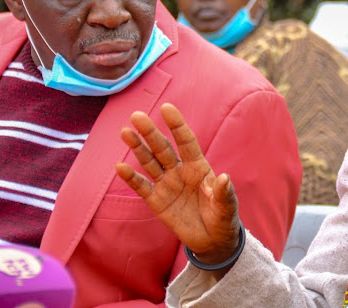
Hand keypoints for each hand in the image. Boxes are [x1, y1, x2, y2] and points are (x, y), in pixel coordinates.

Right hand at [115, 103, 240, 264]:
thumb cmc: (222, 218)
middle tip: (136, 116)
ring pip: (150, 162)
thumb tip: (225, 178)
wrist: (212, 240)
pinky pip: (142, 186)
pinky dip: (131, 178)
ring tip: (125, 132)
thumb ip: (224, 193)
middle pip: (163, 148)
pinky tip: (120, 166)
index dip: (177, 125)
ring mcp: (167, 184)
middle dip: (150, 133)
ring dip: (138, 148)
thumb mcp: (227, 207)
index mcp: (199, 167)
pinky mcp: (156, 201)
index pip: (186, 141)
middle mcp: (180, 171)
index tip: (167, 108)